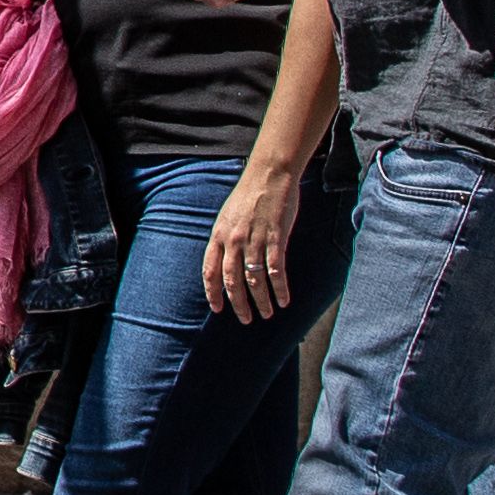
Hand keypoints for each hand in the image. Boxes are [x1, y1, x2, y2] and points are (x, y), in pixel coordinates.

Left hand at [201, 160, 311, 320]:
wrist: (268, 175)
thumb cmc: (249, 196)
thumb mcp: (228, 217)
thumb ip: (225, 240)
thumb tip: (227, 263)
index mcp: (218, 235)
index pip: (210, 270)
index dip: (212, 292)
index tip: (217, 308)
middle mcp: (233, 240)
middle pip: (231, 280)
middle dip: (238, 303)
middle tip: (246, 319)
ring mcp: (253, 240)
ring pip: (254, 279)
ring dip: (261, 300)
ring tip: (267, 314)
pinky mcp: (275, 239)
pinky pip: (276, 270)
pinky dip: (280, 288)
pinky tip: (284, 300)